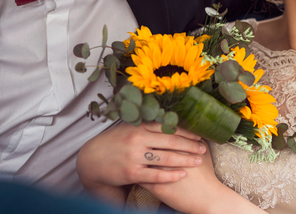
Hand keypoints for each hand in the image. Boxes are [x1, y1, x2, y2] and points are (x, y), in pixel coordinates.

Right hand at [76, 122, 205, 204]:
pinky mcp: (131, 172)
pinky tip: (182, 175)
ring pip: (166, 158)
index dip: (187, 131)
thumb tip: (171, 119)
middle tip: (204, 148)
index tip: (200, 135)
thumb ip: (148, 125)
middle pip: (171, 141)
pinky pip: (155, 175)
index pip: (169, 127)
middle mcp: (138, 139)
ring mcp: (134, 156)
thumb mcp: (130, 129)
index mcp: (140, 126)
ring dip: (185, 159)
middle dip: (190, 145)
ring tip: (199, 161)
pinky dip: (171, 175)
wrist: (91, 160)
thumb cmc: (115, 142)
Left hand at [142, 142, 265, 213]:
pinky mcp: (154, 187)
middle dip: (139, 142)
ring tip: (131, 154)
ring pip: (140, 162)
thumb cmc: (206, 175)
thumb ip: (195, 141)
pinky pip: (140, 179)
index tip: (146, 129)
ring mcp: (157, 172)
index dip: (152, 132)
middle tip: (134, 139)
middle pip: (146, 147)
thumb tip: (192, 132)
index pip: (159, 136)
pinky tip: (133, 171)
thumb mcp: (203, 154)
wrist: (207, 197)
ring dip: (135, 158)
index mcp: (175, 147)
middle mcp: (164, 158)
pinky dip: (136, 175)